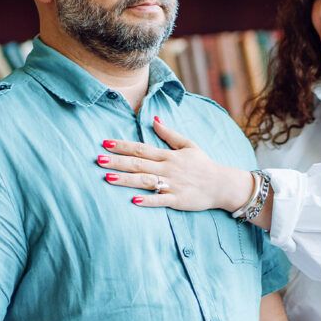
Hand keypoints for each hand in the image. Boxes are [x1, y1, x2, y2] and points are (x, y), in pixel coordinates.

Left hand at [98, 117, 253, 211]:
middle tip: (98, 159)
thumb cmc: (204, 165)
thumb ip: (170, 134)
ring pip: (145, 181)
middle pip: (138, 164)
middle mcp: (168, 169)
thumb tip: (154, 120)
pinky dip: (148, 200)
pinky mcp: (178, 200)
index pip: (141, 149)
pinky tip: (134, 200)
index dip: (122, 146)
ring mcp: (172, 185)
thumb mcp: (189, 145)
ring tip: (107, 177)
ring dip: (126, 179)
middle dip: (117, 161)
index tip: (105, 143)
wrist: (222, 185)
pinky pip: (161, 200)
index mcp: (169, 155)